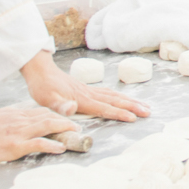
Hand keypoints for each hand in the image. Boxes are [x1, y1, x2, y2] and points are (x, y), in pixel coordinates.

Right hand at [0, 104, 79, 164]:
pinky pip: (38, 144)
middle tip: (75, 126)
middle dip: (64, 121)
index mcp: (14, 114)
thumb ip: (6, 117)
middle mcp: (20, 121)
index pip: (39, 112)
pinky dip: (52, 145)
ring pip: (48, 126)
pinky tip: (61, 148)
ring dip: (64, 129)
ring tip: (75, 133)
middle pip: (48, 116)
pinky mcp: (15, 146)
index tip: (63, 119)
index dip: (54, 115)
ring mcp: (19, 133)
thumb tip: (13, 118)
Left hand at [19, 50, 148, 122]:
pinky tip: (122, 98)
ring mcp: (89, 90)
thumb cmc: (42, 87)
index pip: (104, 108)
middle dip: (132, 106)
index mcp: (82, 99)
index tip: (134, 118)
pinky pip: (108, 92)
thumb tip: (72, 108)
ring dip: (129, 100)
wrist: (40, 70)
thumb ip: (61, 105)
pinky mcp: (86, 88)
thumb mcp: (47, 99)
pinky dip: (119, 96)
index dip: (119, 113)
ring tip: (143, 105)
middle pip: (115, 100)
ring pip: (114, 95)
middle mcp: (89, 93)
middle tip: (148, 111)